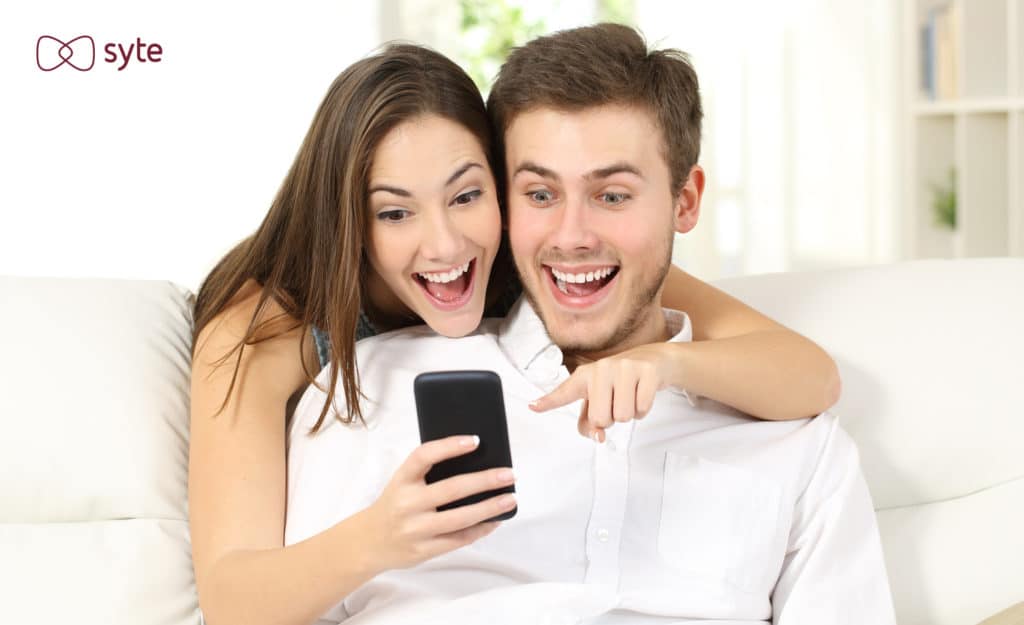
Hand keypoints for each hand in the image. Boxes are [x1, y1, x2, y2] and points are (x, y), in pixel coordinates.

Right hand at [360, 435, 516, 572]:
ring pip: (460, 518)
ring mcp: (415, 529)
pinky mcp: (423, 550)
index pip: (424, 456)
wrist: (369, 542)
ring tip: (509, 499)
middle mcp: (407, 503)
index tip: (476, 440)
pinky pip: (458, 540)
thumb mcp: (402, 484)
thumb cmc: (395, 505)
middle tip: (509, 474)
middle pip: (452, 489)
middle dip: (485, 480)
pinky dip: (480, 529)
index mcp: (401, 480)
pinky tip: (495, 520)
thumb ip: (428, 474)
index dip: (449, 446)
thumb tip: (475, 463)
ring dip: (489, 508)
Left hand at [529, 343, 676, 441]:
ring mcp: (624, 368)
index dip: (548, 401)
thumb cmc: (620, 384)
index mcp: (585, 376)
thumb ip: (591, 422)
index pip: (565, 392)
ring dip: (629, 414)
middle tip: (616, 402)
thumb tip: (598, 437)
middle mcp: (601, 368)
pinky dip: (643, 410)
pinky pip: (641, 409)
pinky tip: (641, 393)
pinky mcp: (646, 372)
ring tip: (630, 396)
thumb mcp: (601, 399)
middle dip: (611, 418)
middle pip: (601, 418)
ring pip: (623, 416)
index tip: (532, 406)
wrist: (653, 361)